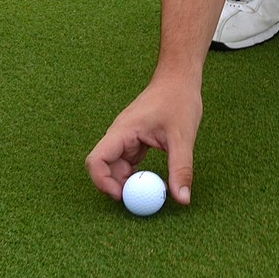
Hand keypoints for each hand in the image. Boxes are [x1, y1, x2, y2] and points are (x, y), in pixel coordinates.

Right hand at [85, 73, 202, 206]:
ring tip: (151, 188)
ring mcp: (127, 137)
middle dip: (118, 186)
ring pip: (118, 166)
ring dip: (129, 181)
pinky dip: (137, 173)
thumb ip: (181, 168)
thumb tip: (182, 199)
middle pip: (105, 167)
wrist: (180, 77)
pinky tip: (153, 178)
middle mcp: (120, 135)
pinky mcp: (136, 140)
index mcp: (123, 131)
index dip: (102, 182)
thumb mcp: (182, 136)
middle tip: (140, 200)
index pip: (96, 160)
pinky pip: (129, 162)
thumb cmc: (179, 99)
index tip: (123, 196)